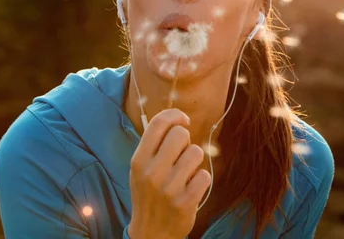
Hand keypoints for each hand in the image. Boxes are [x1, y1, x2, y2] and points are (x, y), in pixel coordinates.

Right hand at [128, 109, 210, 238]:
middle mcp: (152, 172)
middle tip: (180, 154)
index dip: (175, 115)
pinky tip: (190, 188)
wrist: (150, 233)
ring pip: (196, 152)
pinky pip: (204, 175)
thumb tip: (177, 118)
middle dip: (185, 141)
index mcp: (138, 160)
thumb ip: (154, 144)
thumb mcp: (141, 168)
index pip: (158, 124)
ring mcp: (169, 188)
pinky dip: (201, 180)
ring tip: (185, 173)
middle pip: (180, 134)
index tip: (183, 120)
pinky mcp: (185, 202)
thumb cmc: (148, 193)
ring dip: (194, 161)